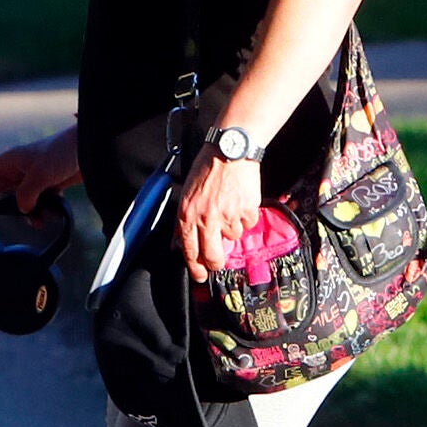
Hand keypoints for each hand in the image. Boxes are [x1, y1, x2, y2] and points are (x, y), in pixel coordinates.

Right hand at [0, 128, 79, 220]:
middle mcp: (18, 167)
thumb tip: (22, 210)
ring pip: (13, 195)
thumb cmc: (63, 152)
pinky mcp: (48, 183)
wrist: (90, 147)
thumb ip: (27, 194)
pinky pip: (35, 200)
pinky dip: (37, 210)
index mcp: (11, 160)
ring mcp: (32, 175)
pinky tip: (44, 219)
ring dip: (15, 210)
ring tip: (24, 222)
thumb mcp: (41, 174)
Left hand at [180, 154, 262, 280]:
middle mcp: (206, 219)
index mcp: (188, 215)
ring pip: (234, 238)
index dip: (196, 268)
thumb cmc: (207, 169)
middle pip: (214, 257)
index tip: (200, 275)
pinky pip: (248, 224)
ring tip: (229, 208)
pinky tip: (240, 201)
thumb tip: (177, 244)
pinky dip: (246, 216)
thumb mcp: (186, 194)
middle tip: (218, 261)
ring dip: (232, 228)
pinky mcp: (246, 211)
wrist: (231, 151)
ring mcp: (228, 216)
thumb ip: (181, 221)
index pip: (190, 251)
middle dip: (216, 263)